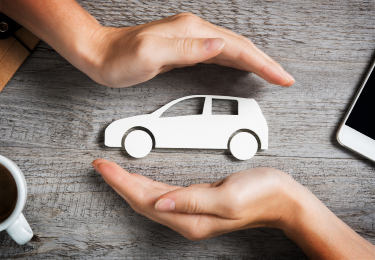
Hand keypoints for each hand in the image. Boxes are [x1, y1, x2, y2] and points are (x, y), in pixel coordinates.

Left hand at [86, 13, 294, 87]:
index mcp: (192, 32)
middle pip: (240, 46)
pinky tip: (240, 68)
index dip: (262, 63)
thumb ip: (187, 48)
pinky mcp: (185, 50)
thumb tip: (220, 46)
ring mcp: (190, 40)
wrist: (100, 55)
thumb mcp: (150, 53)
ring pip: (231, 51)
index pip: (237, 47)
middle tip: (284, 77)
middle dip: (265, 62)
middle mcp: (194, 32)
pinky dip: (235, 63)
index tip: (280, 76)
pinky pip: (218, 56)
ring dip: (253, 62)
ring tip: (270, 73)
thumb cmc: (119, 58)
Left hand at [92, 159, 294, 239]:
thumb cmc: (262, 196)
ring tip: (113, 171)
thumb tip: (160, 202)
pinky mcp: (195, 201)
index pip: (145, 200)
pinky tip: (139, 179)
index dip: (121, 183)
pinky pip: (162, 193)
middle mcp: (187, 219)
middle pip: (142, 200)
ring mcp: (190, 211)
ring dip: (129, 183)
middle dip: (119, 183)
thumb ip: (193, 201)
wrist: (282, 199)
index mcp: (191, 219)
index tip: (105, 168)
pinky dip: (145, 184)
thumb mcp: (229, 198)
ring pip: (149, 197)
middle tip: (101, 166)